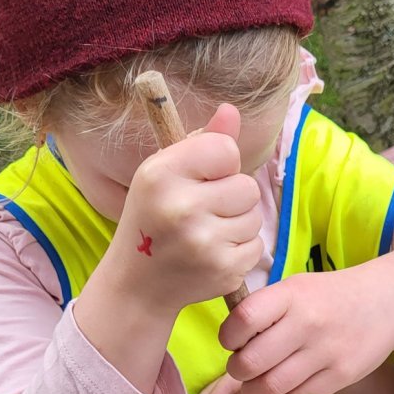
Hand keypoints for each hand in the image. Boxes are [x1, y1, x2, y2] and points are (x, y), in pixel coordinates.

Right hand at [107, 104, 262, 315]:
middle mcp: (181, 207)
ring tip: (207, 233)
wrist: (137, 284)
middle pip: (247, 186)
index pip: (225, 150)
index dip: (221, 163)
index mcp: (161, 174)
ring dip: (238, 224)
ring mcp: (203, 242)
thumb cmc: (153, 218)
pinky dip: (240, 250)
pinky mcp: (222, 270)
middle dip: (233, 197)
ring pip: (254, 217)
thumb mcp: (165, 173)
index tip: (202, 178)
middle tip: (205, 210)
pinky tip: (213, 254)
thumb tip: (231, 110)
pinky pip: (256, 247)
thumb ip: (203, 141)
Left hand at [219, 256, 393, 393]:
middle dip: (238, 371)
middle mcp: (308, 322)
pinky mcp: (341, 376)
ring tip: (256, 387)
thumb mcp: (297, 287)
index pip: (243, 320)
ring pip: (270, 387)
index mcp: (291, 295)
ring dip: (253, 393)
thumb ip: (266, 310)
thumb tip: (232, 344)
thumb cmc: (332, 295)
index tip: (233, 341)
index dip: (228, 337)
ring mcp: (326, 351)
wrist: (388, 299)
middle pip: (252, 361)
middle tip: (243, 369)